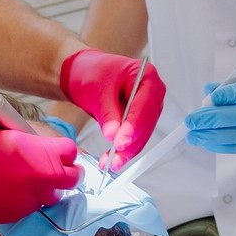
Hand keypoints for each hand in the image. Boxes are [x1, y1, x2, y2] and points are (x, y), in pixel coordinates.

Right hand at [0, 122, 79, 223]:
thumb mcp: (0, 130)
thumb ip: (27, 139)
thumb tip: (42, 143)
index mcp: (32, 151)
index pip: (70, 152)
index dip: (65, 150)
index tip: (60, 149)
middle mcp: (35, 179)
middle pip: (71, 178)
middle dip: (67, 171)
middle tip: (56, 166)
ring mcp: (26, 200)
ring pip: (52, 195)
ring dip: (48, 187)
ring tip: (28, 176)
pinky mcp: (14, 216)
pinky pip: (32, 206)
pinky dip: (28, 198)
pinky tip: (10, 188)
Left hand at [59, 49, 165, 169]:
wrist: (83, 74)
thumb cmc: (92, 72)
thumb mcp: (97, 90)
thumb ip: (107, 113)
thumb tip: (113, 133)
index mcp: (146, 76)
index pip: (144, 105)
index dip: (134, 126)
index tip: (121, 141)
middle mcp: (151, 92)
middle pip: (146, 122)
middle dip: (131, 142)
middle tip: (116, 155)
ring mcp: (147, 107)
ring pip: (142, 134)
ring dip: (128, 150)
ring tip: (112, 162)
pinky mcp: (138, 119)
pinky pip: (135, 137)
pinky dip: (125, 149)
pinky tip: (114, 159)